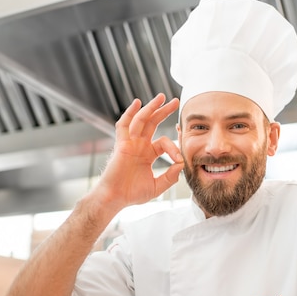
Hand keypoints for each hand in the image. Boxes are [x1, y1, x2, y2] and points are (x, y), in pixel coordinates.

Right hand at [94, 93, 183, 212]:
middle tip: (175, 101)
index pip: (164, 142)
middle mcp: (139, 145)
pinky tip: (138, 103)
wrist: (115, 198)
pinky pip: (124, 125)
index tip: (180, 160)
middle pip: (153, 123)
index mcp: (148, 154)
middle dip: (164, 111)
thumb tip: (181, 164)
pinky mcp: (122, 144)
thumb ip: (170, 177)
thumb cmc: (132, 194)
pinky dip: (130, 113)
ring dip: (151, 107)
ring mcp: (130, 143)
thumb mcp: (157, 186)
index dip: (174, 148)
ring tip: (161, 97)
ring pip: (141, 120)